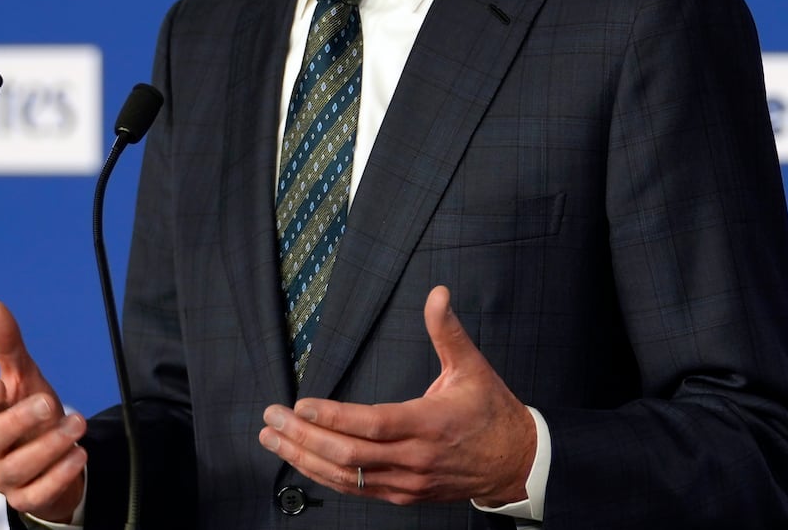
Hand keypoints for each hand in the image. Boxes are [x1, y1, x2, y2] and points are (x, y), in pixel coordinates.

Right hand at [0, 300, 87, 522]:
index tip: (0, 385)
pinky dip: (58, 476)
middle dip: (20, 421)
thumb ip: (7, 346)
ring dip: (49, 446)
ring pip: (16, 468)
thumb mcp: (23, 377)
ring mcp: (3, 476)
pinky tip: (79, 455)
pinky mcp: (24, 498)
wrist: (52, 456)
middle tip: (50, 402)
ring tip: (77, 424)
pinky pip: (35, 494)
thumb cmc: (30, 411)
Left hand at [258, 285, 535, 506]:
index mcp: (430, 423)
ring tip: (273, 441)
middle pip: (350, 454)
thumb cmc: (492, 412)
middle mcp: (416, 458)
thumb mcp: (472, 366)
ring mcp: (408, 482)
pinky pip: (358, 489)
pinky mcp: (404, 494)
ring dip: (305, 459)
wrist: (516, 462)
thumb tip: (437, 293)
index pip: (374, 423)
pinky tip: (303, 461)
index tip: (301, 404)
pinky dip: (326, 476)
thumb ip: (448, 331)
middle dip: (304, 437)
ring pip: (348, 476)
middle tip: (271, 420)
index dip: (335, 417)